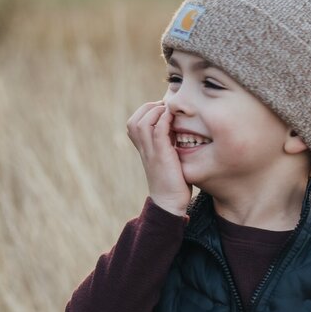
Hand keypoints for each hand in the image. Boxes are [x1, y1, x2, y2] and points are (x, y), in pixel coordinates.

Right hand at [126, 99, 189, 215]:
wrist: (170, 203)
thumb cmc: (173, 183)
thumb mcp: (167, 159)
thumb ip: (167, 144)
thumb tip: (177, 130)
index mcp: (143, 150)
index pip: (133, 124)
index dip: (145, 112)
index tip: (162, 111)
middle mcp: (144, 149)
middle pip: (134, 121)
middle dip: (148, 109)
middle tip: (165, 108)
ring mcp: (151, 152)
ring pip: (142, 123)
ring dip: (156, 112)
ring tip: (169, 112)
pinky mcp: (161, 156)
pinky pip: (157, 131)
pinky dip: (164, 120)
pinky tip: (174, 118)